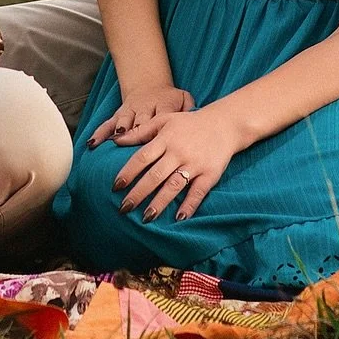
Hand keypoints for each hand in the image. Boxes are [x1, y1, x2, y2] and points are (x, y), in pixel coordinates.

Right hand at [89, 84, 194, 150]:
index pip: (160, 118)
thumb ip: (190, 108)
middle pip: (141, 121)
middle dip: (137, 134)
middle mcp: (144, 107)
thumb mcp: (183, 98)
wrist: (150, 85)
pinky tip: (92, 144)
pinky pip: (108, 123)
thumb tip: (195, 117)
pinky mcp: (119, 114)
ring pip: (124, 121)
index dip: (157, 129)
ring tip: (113, 144)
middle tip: (136, 146)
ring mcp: (130, 111)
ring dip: (118, 133)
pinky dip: (100, 133)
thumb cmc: (170, 99)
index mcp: (162, 104)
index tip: (155, 143)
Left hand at [112, 103, 243, 222]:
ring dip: (159, 203)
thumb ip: (140, 132)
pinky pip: (198, 192)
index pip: (142, 157)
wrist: (223, 123)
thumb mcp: (164, 120)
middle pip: (155, 175)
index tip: (115, 187)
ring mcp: (194, 164)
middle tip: (124, 208)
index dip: (128, 172)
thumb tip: (115, 140)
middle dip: (138, 193)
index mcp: (165, 139)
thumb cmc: (189, 123)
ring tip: (146, 218)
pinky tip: (179, 218)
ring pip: (173, 186)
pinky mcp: (209, 174)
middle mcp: (178, 152)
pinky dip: (189, 205)